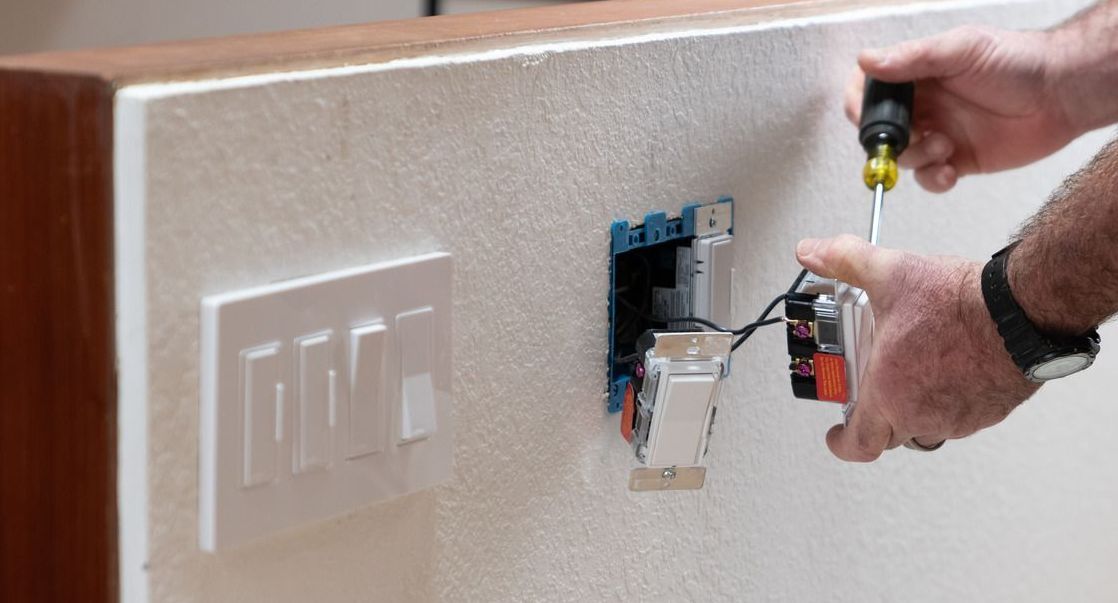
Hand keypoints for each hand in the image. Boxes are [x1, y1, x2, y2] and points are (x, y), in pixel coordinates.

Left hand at [796, 235, 1038, 460]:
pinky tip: (947, 368)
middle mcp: (922, 413)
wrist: (1021, 313)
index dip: (842, 443)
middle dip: (876, 417)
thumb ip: (844, 260)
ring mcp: (958, 417)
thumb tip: (812, 252)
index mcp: (889, 393)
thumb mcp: (889, 273)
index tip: (836, 435)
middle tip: (873, 390)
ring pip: (925, 427)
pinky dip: (947, 400)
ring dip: (913, 409)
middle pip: (889, 435)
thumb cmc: (959, 305)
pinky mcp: (988, 412)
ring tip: (911, 374)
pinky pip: (959, 417)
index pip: (859, 442)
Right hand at [845, 26, 1078, 192]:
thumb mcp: (960, 49)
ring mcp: (939, 133)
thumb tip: (867, 60)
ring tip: (943, 145)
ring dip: (916, 157)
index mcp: (919, 74)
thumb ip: (912, 57)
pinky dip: (933, 179)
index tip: (865, 117)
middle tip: (905, 138)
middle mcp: (925, 105)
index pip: (871, 89)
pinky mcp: (958, 160)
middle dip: (886, 140)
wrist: (1061, 93)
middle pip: (882, 130)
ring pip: (904, 157)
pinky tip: (950, 169)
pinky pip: (930, 178)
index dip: (860, 104)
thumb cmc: (1018, 61)